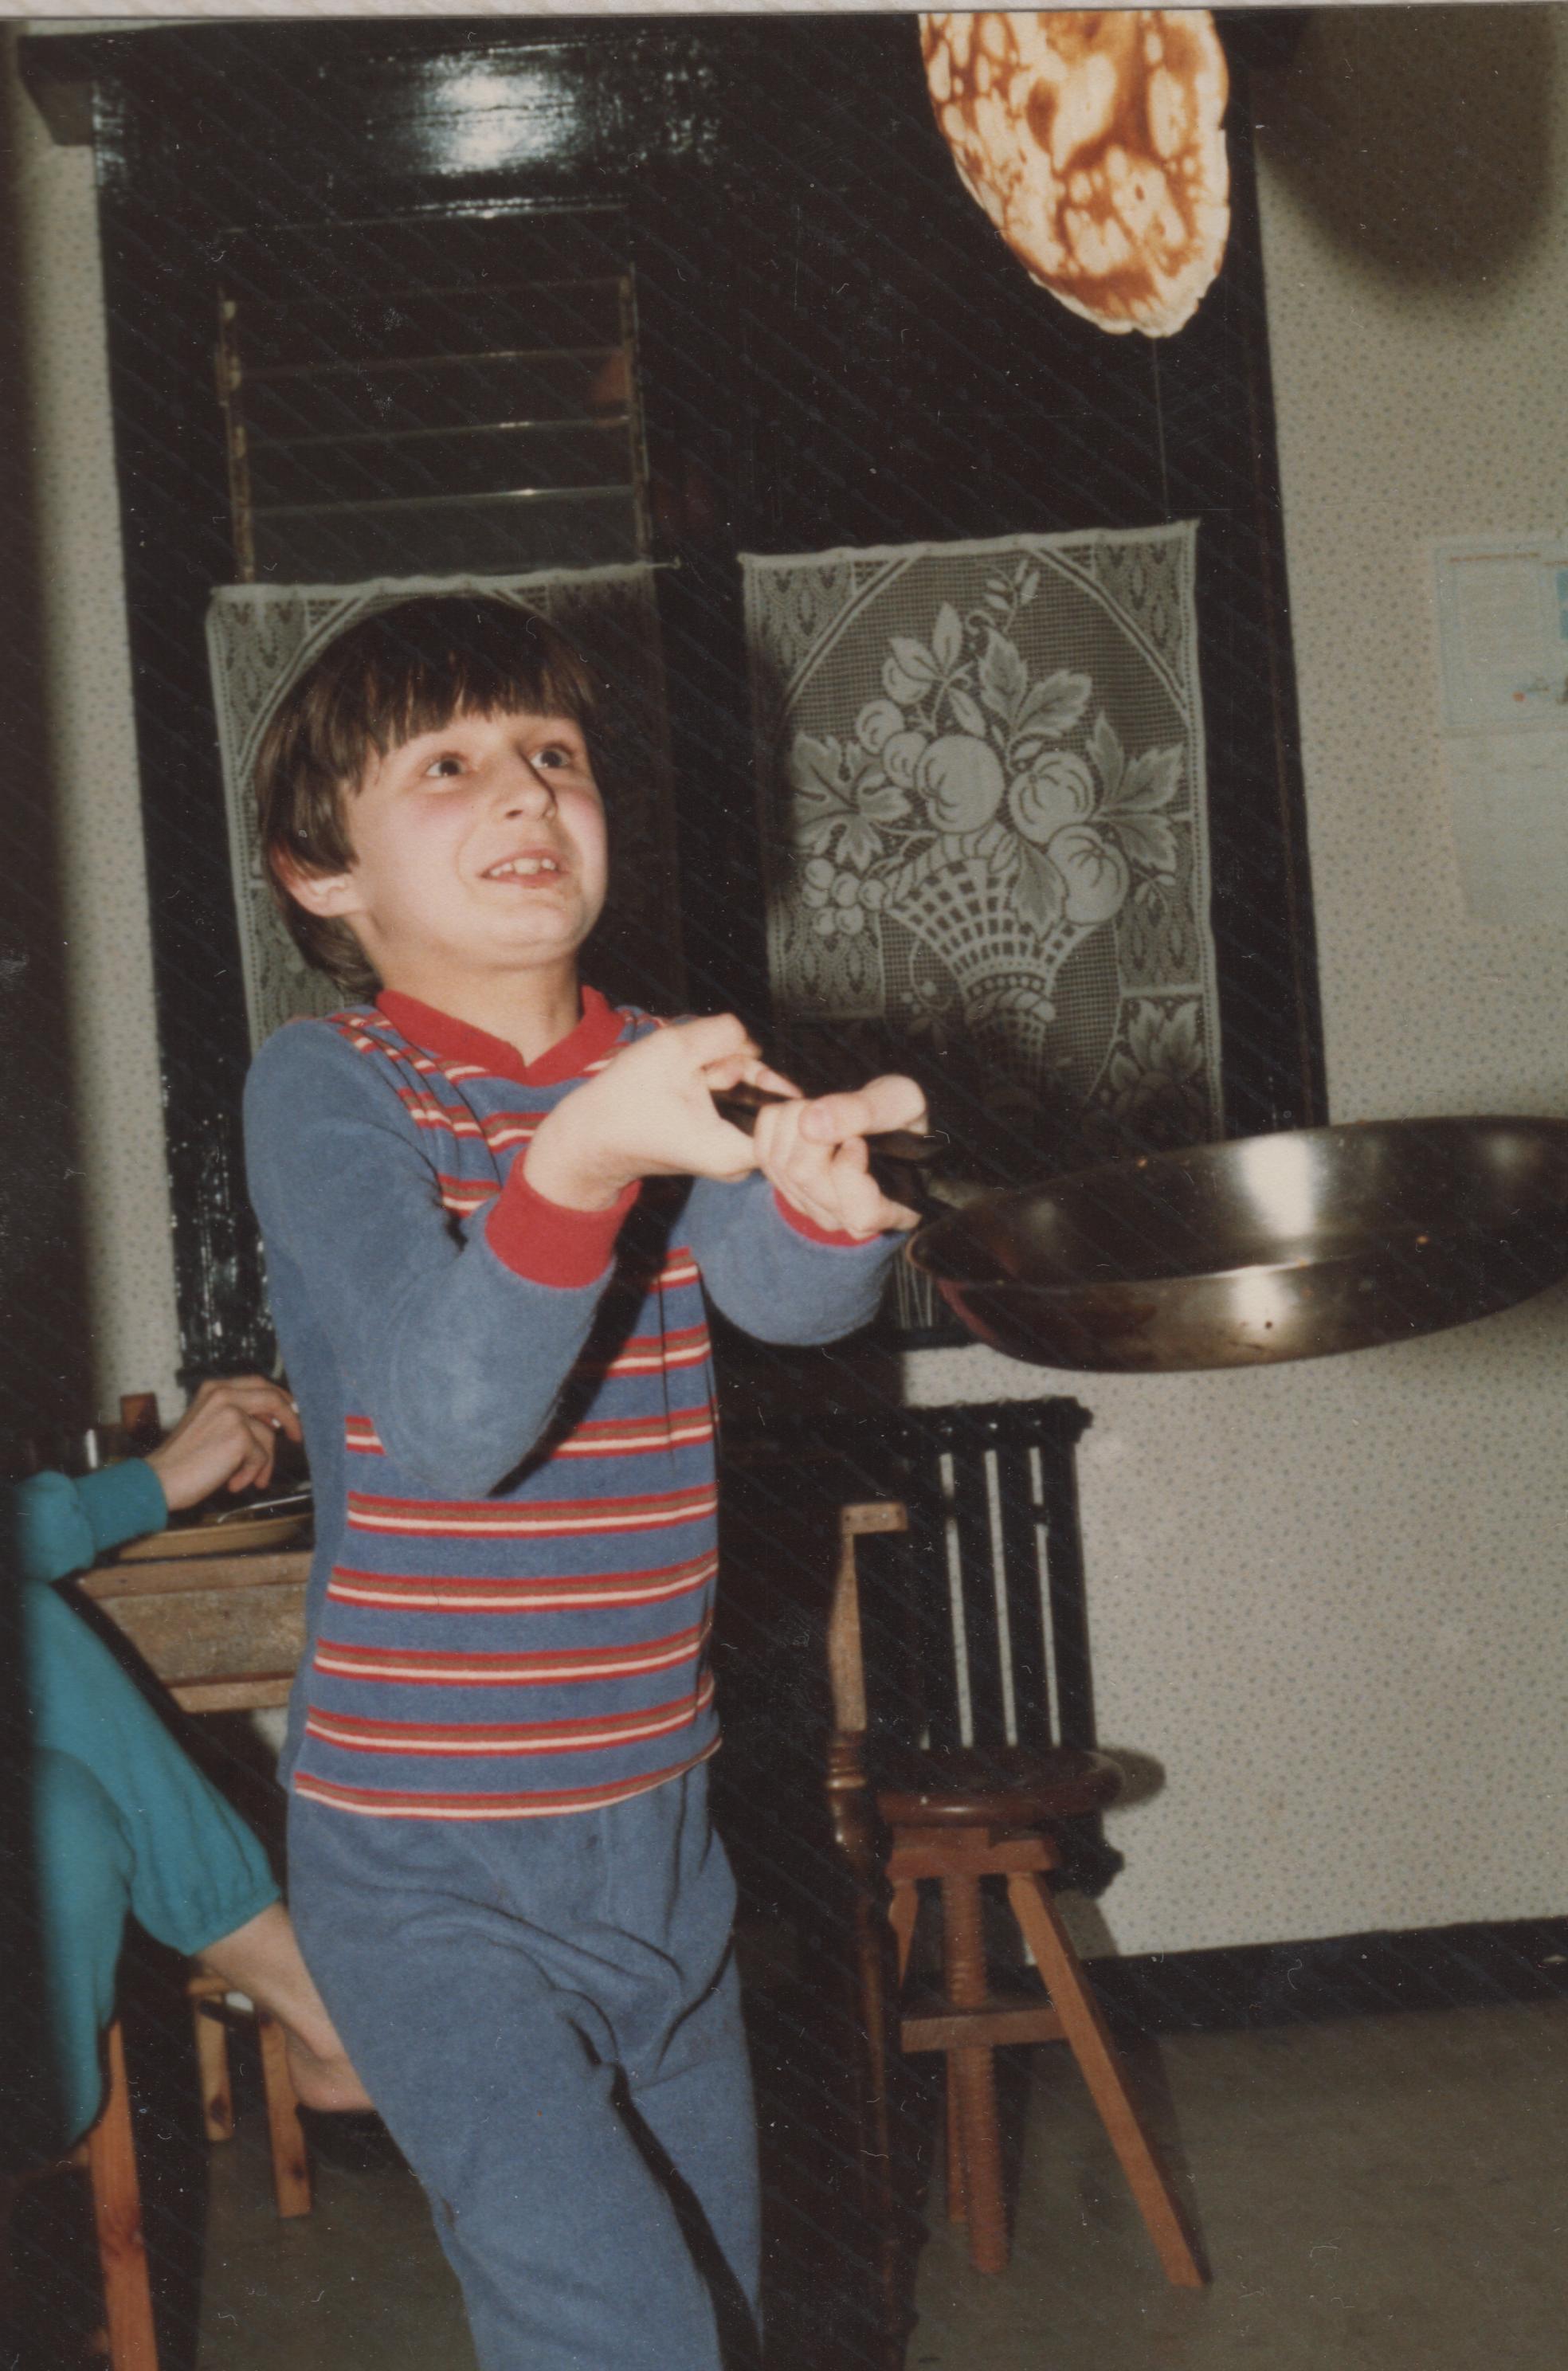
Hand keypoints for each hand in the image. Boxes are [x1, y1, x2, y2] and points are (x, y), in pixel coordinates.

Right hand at [145, 1377, 302, 1511]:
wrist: (160, 1479)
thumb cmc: (182, 1459)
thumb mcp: (209, 1424)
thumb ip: (238, 1416)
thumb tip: (275, 1422)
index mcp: (214, 1389)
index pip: (258, 1382)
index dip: (279, 1397)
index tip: (290, 1411)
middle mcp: (224, 1395)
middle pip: (274, 1398)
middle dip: (290, 1418)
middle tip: (296, 1436)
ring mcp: (232, 1414)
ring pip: (268, 1436)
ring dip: (262, 1462)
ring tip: (247, 1477)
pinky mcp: (239, 1436)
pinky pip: (261, 1457)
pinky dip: (251, 1474)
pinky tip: (233, 1482)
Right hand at [524, 1014, 795, 1210]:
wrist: (589, 1138)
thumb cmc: (625, 1102)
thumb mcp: (675, 1048)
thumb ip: (726, 1032)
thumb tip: (751, 1040)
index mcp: (737, 1151)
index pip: (790, 1114)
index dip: (769, 1077)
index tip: (730, 1070)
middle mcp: (741, 1162)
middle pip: (767, 1098)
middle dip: (739, 1069)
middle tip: (700, 1070)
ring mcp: (730, 1155)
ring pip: (748, 1096)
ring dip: (725, 1073)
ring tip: (688, 1076)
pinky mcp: (717, 1144)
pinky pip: (733, 1105)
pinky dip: (716, 1086)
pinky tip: (688, 1084)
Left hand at [753, 1075, 928, 1238]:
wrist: (881, 1117)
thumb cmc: (902, 1115)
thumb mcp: (901, 1101)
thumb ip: (866, 1111)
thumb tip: (812, 1123)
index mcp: (894, 1209)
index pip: (862, 1213)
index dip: (850, 1171)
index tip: (858, 1140)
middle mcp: (849, 1219)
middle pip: (808, 1176)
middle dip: (812, 1126)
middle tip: (830, 1105)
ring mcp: (815, 1208)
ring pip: (781, 1164)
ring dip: (792, 1119)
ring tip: (817, 1107)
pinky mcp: (787, 1189)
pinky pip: (763, 1155)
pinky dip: (774, 1123)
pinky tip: (798, 1115)